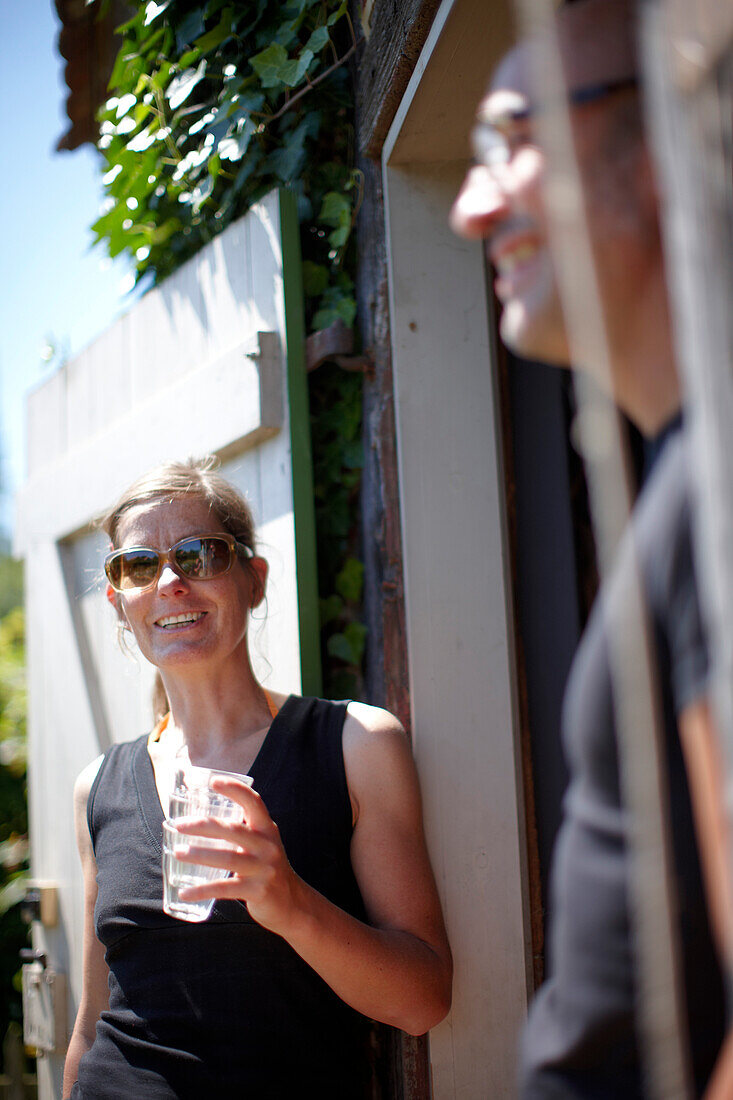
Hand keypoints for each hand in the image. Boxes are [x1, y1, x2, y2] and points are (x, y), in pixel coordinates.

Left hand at [173, 777, 302, 933]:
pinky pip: (224, 889)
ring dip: (199, 855)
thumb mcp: (263, 845)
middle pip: (233, 830)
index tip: (213, 781)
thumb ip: (242, 832)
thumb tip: (204, 820)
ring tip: (177, 852)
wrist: (293, 904)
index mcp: (268, 830)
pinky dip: (202, 891)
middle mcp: (268, 846)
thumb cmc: (268, 869)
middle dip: (203, 825)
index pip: (254, 802)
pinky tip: (185, 892)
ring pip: (227, 859)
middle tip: (179, 825)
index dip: (235, 790)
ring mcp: (264, 869)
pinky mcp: (257, 891)